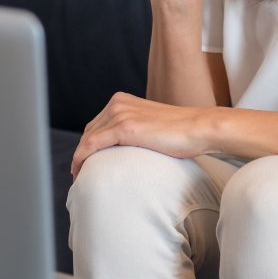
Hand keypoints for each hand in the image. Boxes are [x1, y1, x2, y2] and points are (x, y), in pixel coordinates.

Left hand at [71, 92, 213, 178]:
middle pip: (88, 132)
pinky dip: (81, 160)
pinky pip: (91, 146)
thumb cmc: (181, 132)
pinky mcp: (125, 128)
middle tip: (79, 174)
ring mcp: (120, 114)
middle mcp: (118, 103)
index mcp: (122, 100)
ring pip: (86, 140)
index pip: (95, 125)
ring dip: (78, 160)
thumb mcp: (150, 124)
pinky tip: (80, 174)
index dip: (86, 145)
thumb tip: (123, 148)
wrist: (198, 128)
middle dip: (81, 153)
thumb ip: (134, 128)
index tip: (84, 164)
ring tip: (79, 178)